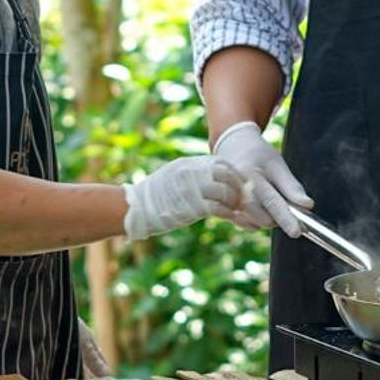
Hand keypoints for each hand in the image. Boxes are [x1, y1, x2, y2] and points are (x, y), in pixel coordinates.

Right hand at [122, 156, 246, 240]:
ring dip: (235, 201)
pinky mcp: (192, 206)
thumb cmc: (155, 195)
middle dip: (238, 186)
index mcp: (189, 163)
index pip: (220, 162)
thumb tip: (212, 177)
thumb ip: (192, 173)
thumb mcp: (174, 174)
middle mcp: (193, 172)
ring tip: (236, 208)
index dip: (233, 173)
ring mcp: (193, 188)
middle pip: (227, 174)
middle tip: (242, 197)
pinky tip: (229, 216)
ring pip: (226, 191)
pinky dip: (227, 213)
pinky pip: (218, 208)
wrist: (136, 208)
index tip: (239, 183)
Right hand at [211, 121, 308, 236]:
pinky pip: (246, 224)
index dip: (286, 218)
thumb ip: (291, 187)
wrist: (233, 149)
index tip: (296, 231)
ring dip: (267, 218)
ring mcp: (227, 201)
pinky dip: (255, 220)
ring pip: (255, 223)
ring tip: (267, 196)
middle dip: (278, 217)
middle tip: (282, 200)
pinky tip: (256, 205)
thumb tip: (307, 205)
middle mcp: (235, 190)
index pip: (272, 201)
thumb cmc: (258, 156)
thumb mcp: (277, 164)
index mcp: (249, 175)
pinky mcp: (224, 210)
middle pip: (263, 218)